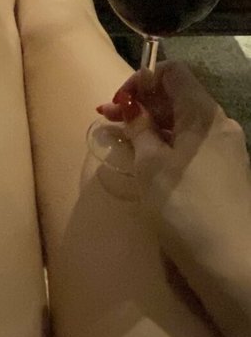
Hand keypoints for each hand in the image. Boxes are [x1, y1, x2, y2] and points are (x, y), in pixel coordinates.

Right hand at [98, 61, 250, 261]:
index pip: (173, 73)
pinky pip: (188, 145)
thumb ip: (139, 130)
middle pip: (176, 97)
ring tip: (117, 135)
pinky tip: (142, 156)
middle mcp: (218, 125)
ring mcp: (222, 149)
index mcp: (204, 114)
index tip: (118, 102)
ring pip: (180, 123)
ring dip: (149, 124)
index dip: (142, 79)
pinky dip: (163, 143)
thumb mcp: (150, 165)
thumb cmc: (184, 207)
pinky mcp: (221, 172)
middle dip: (140, 102)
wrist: (231, 263)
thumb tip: (132, 109)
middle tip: (105, 117)